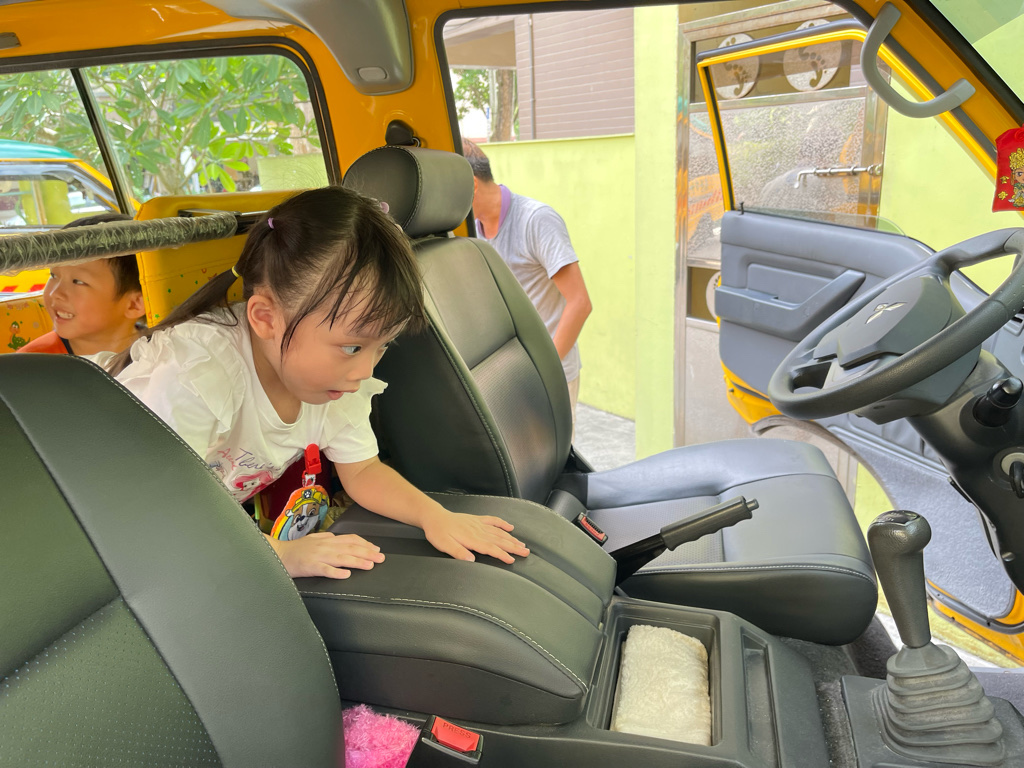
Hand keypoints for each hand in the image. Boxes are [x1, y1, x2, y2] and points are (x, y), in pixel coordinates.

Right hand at [266, 532, 384, 578]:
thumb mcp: (314, 539)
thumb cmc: (295, 549)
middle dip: (367, 553)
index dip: (365, 544)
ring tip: (369, 565)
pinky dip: (336, 572)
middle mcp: (325, 546)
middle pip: (350, 548)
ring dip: (357, 561)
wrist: (277, 554)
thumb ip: (328, 539)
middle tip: (381, 558)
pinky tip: (346, 575)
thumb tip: (342, 540)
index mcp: (327, 540)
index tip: (376, 549)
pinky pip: (325, 570)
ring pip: (341, 558)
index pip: (350, 540)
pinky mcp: (310, 567)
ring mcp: (318, 556)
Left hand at [422, 509, 530, 563]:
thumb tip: (471, 560)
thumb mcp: (444, 545)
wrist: (434, 516)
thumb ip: (458, 552)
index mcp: (471, 538)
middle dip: (513, 546)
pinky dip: (502, 523)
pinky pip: (492, 520)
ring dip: (511, 538)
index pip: (490, 548)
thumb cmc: (438, 533)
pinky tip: (510, 527)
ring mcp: (478, 524)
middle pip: (499, 540)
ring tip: (522, 544)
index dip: (502, 554)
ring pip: (498, 532)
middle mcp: (478, 531)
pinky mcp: (476, 520)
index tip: (512, 560)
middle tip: (526, 552)